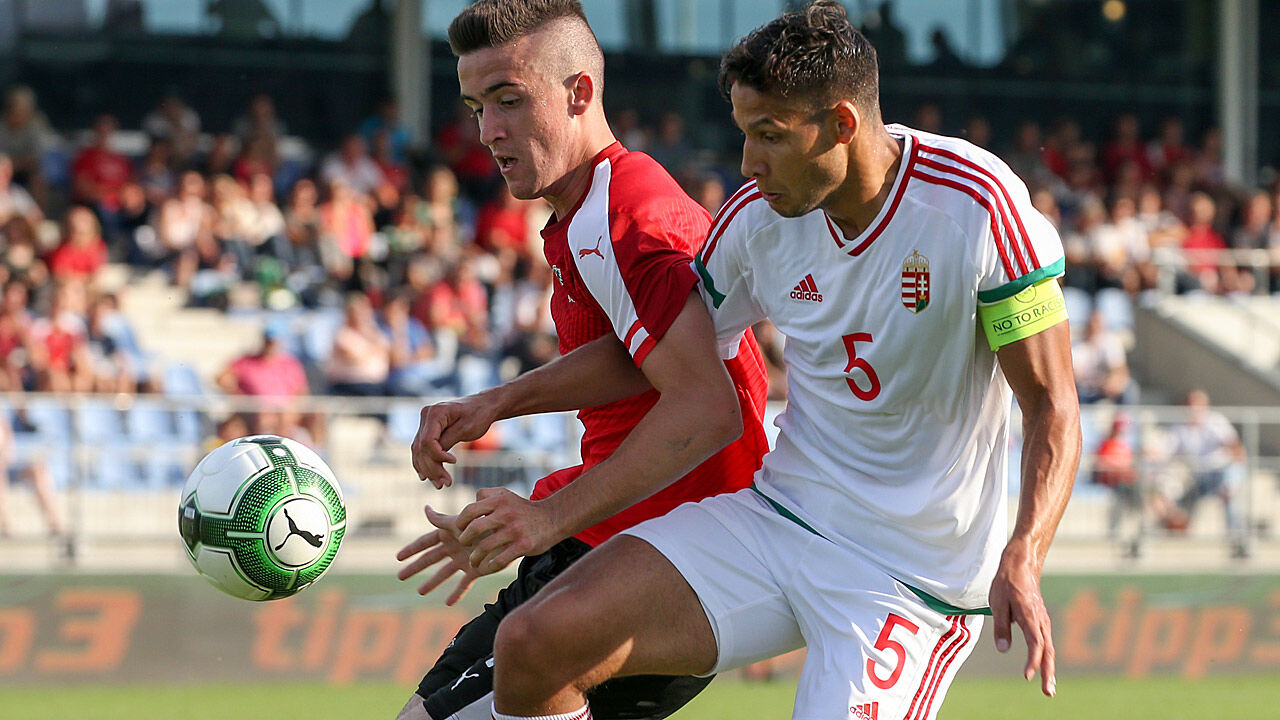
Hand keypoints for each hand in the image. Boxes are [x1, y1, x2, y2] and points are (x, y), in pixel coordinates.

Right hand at [395, 505, 486, 604]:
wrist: (507, 533)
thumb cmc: (483, 525)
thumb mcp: (459, 523)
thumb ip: (441, 519)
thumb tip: (425, 509)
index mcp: (448, 535)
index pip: (425, 543)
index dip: (411, 549)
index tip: (398, 557)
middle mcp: (454, 548)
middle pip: (430, 559)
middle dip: (415, 567)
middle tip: (400, 576)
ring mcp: (464, 560)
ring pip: (444, 573)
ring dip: (432, 582)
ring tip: (420, 592)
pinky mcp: (476, 570)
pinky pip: (464, 584)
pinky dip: (457, 593)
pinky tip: (448, 602)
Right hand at [410, 395, 500, 487]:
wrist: (483, 406)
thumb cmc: (478, 415)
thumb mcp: (466, 429)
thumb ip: (448, 441)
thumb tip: (435, 457)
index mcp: (435, 413)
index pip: (427, 441)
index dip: (437, 456)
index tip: (454, 462)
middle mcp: (426, 416)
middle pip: (422, 448)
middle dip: (433, 468)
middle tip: (446, 484)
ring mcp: (425, 423)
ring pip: (419, 451)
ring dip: (428, 470)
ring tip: (440, 485)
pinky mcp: (428, 430)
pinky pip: (421, 449)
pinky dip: (424, 463)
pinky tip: (427, 477)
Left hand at [455, 487, 561, 572]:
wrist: (554, 518)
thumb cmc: (524, 509)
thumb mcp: (507, 494)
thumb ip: (487, 495)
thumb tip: (470, 504)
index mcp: (500, 500)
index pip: (470, 510)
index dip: (460, 522)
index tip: (460, 530)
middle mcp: (506, 514)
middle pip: (474, 528)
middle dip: (464, 539)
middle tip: (464, 544)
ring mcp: (515, 530)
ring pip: (484, 547)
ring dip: (474, 557)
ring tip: (473, 561)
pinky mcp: (524, 545)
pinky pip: (499, 559)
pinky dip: (489, 565)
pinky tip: (487, 566)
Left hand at [988, 543, 1055, 696]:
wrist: (1021, 564)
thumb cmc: (1007, 582)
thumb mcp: (997, 603)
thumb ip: (1001, 627)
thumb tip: (1004, 650)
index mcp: (1030, 616)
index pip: (1036, 645)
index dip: (1033, 662)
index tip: (1027, 676)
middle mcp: (1040, 620)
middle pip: (1047, 651)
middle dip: (1048, 672)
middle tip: (1048, 692)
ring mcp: (1043, 620)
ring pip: (1049, 647)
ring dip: (1049, 667)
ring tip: (1048, 686)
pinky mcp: (1041, 619)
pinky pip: (1046, 641)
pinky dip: (1046, 656)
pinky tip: (1044, 665)